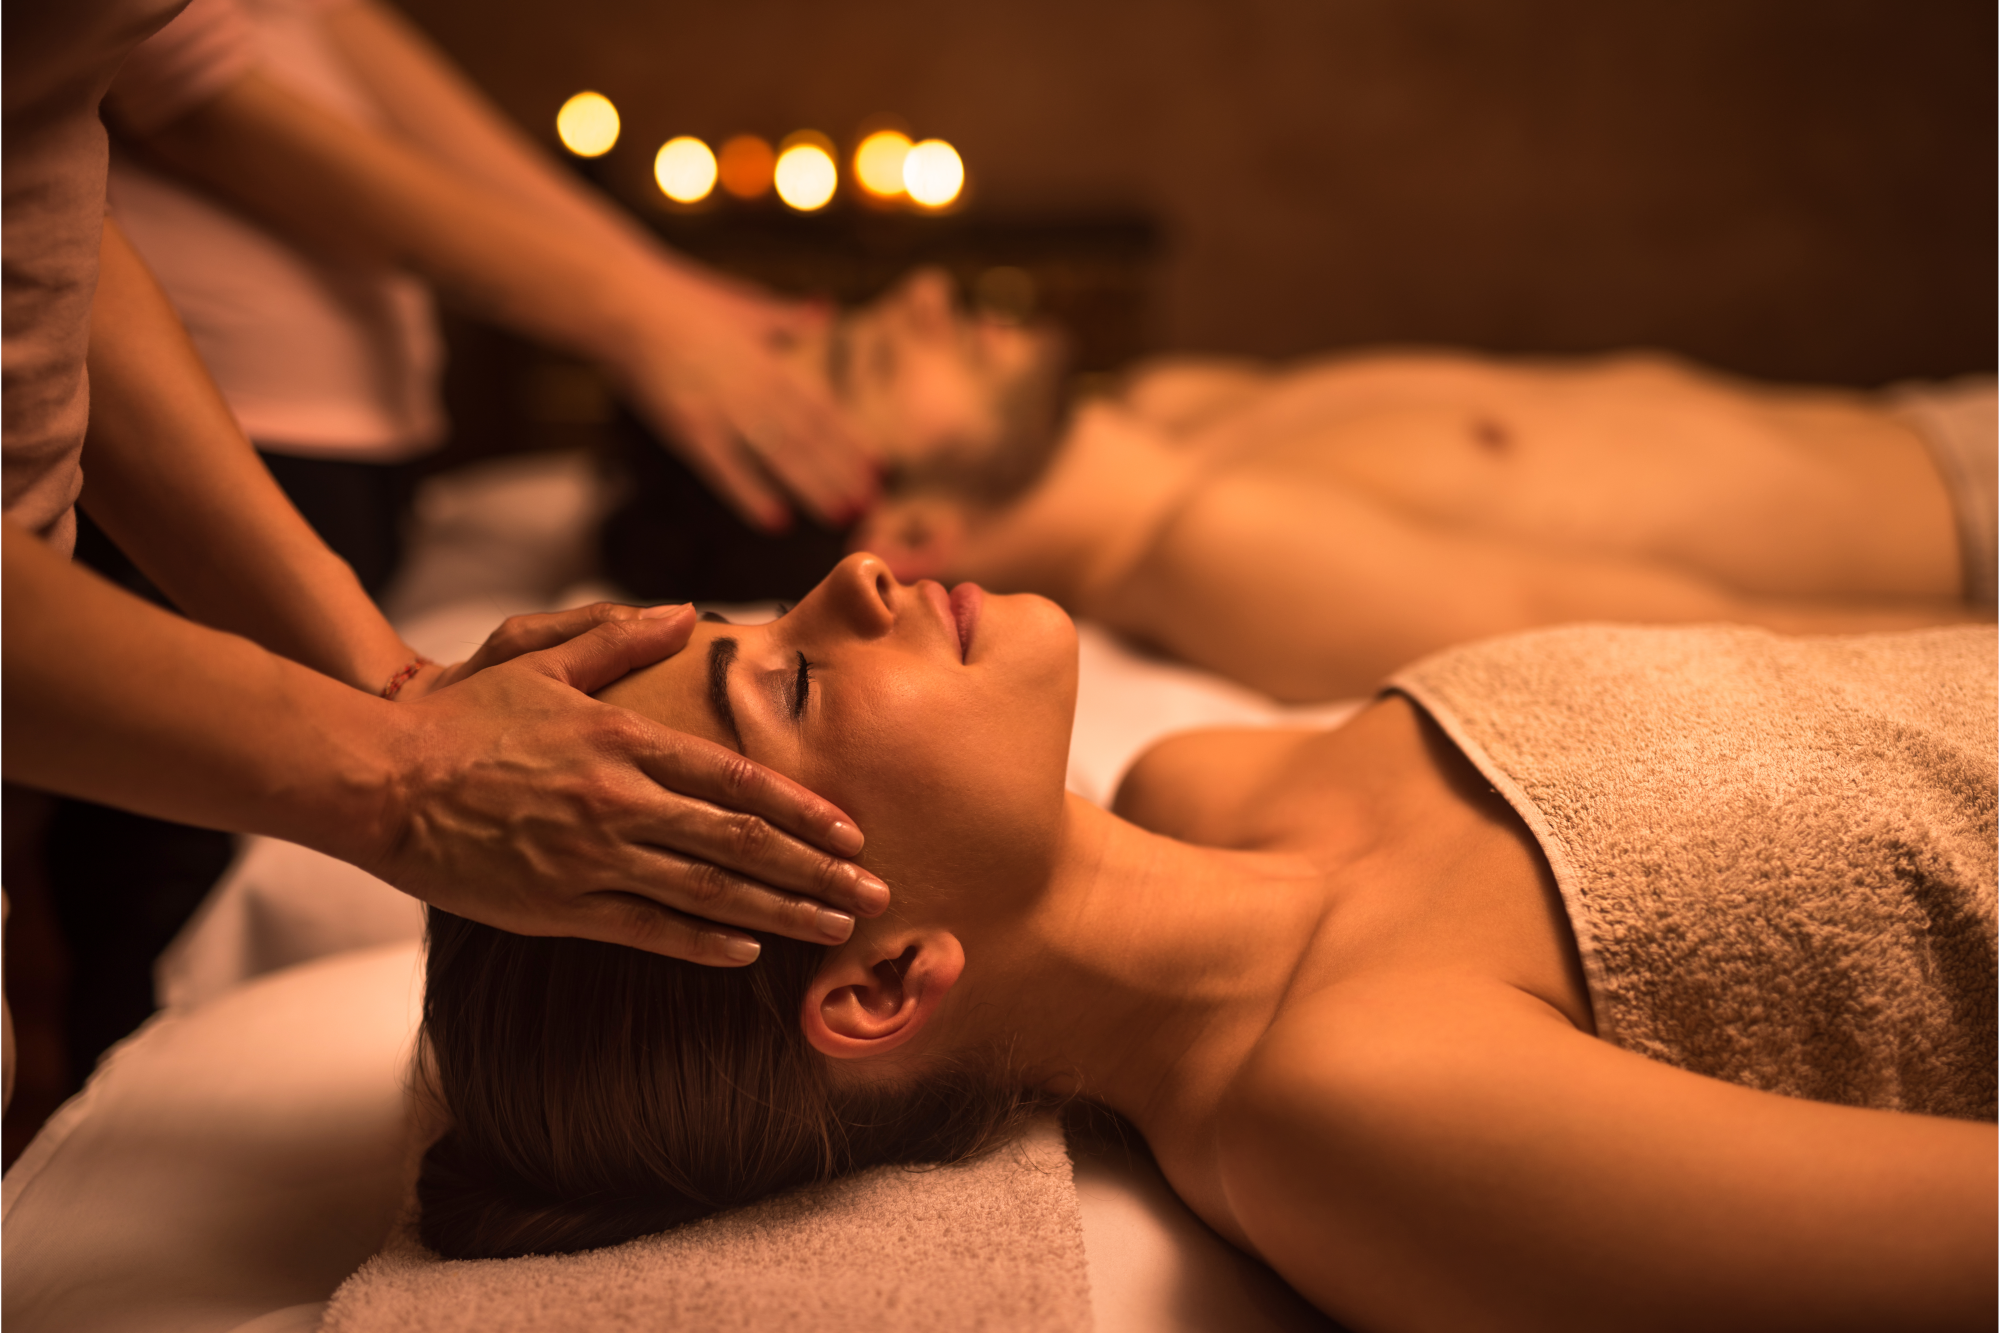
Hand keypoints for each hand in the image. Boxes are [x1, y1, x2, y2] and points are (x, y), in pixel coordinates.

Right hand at [368, 606, 890, 964]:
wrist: (380, 777)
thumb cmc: (463, 715)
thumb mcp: (542, 658)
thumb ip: (619, 638)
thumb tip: (685, 611)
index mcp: (625, 740)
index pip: (737, 779)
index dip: (802, 809)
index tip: (851, 831)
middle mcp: (621, 800)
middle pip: (741, 842)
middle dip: (816, 871)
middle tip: (873, 895)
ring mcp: (591, 857)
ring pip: (707, 892)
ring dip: (780, 913)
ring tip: (835, 930)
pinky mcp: (556, 905)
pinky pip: (645, 928)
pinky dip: (701, 943)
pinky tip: (748, 953)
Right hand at [618, 269, 877, 532]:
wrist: (622, 300)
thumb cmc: (681, 299)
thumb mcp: (743, 304)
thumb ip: (786, 317)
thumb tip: (826, 310)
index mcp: (768, 360)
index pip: (819, 407)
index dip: (850, 439)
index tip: (879, 466)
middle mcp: (751, 387)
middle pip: (807, 437)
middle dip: (840, 472)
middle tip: (871, 504)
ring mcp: (720, 409)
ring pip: (777, 454)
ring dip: (812, 488)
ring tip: (840, 516)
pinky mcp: (685, 428)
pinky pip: (724, 469)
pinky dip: (750, 494)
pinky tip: (776, 521)